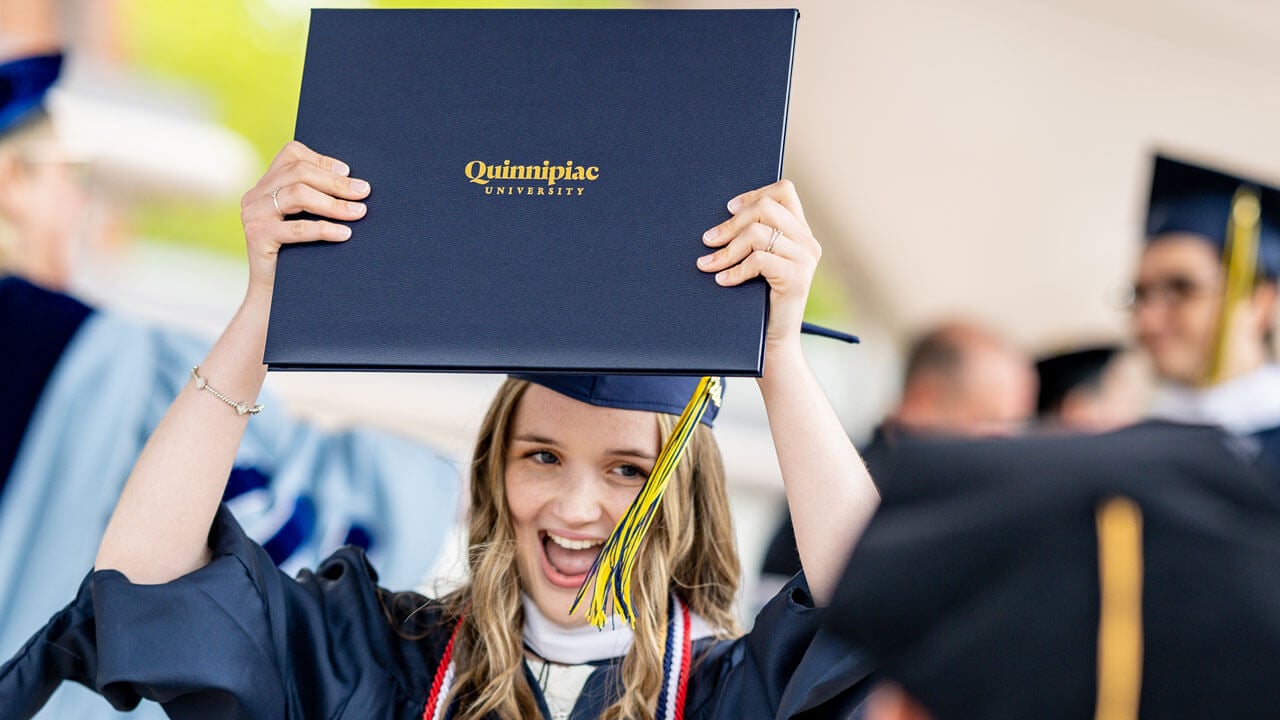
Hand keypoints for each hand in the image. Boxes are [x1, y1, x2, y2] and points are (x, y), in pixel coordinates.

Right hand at [239, 141, 369, 297]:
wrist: (272, 297)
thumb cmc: (297, 257)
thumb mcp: (304, 220)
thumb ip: (316, 198)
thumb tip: (357, 186)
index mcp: (265, 185)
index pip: (291, 155)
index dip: (321, 160)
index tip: (348, 172)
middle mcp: (254, 195)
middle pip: (298, 173)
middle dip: (335, 183)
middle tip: (363, 192)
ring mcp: (252, 214)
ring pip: (297, 195)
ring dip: (333, 203)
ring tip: (358, 213)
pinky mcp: (256, 236)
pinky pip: (296, 227)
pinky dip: (324, 229)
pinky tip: (345, 234)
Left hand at [696, 179, 818, 357]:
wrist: (774, 344)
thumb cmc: (758, 303)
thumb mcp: (758, 264)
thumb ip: (753, 238)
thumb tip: (721, 218)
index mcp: (800, 232)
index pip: (784, 191)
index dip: (754, 193)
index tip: (729, 208)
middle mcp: (807, 242)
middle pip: (766, 208)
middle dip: (731, 223)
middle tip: (708, 240)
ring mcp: (805, 259)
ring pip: (758, 233)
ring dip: (726, 249)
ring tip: (708, 264)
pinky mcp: (796, 278)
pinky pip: (758, 260)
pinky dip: (735, 269)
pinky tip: (723, 280)